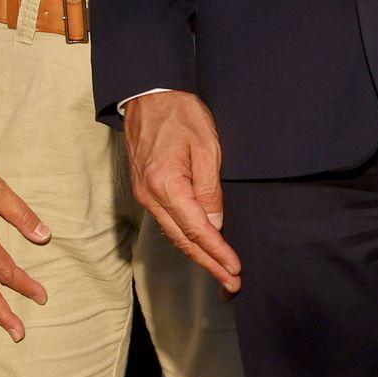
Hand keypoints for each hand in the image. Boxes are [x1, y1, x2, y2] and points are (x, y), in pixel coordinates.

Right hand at [124, 91, 239, 292]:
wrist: (148, 94)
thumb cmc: (180, 114)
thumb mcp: (206, 148)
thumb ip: (209, 189)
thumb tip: (214, 224)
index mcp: (166, 184)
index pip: (196, 230)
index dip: (217, 252)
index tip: (235, 269)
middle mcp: (150, 194)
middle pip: (182, 239)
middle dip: (208, 263)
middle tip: (231, 282)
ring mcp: (143, 193)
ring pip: (172, 233)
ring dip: (197, 253)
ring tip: (220, 270)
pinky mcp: (143, 189)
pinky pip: (166, 221)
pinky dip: (184, 237)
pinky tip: (199, 245)